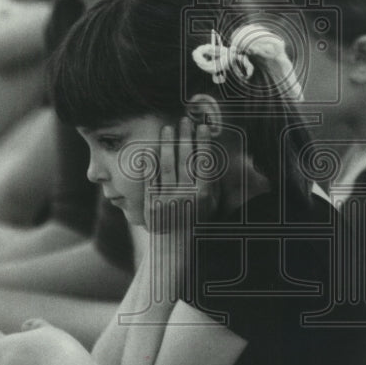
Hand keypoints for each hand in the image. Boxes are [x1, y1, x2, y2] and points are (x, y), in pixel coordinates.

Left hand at [146, 117, 219, 234]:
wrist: (176, 244)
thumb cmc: (197, 219)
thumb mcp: (212, 203)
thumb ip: (213, 181)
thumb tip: (216, 155)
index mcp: (204, 194)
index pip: (204, 161)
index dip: (203, 142)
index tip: (203, 126)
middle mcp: (187, 196)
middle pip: (186, 159)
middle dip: (185, 137)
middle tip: (184, 120)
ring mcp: (168, 199)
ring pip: (167, 165)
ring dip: (168, 143)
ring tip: (168, 128)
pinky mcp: (152, 203)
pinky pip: (150, 178)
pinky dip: (149, 163)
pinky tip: (149, 148)